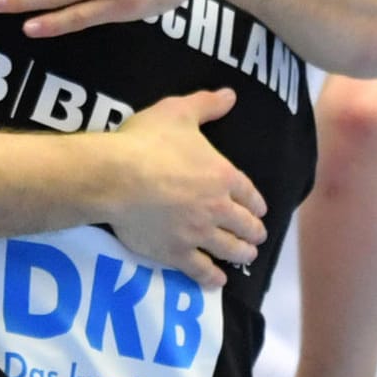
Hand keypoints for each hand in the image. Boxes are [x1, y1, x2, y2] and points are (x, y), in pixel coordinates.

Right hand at [104, 88, 265, 287]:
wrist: (116, 177)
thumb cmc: (147, 142)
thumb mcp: (179, 112)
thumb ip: (207, 104)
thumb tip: (231, 95)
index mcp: (223, 175)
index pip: (248, 193)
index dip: (256, 203)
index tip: (260, 211)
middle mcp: (217, 208)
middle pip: (244, 225)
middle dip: (254, 232)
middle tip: (257, 237)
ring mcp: (197, 234)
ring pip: (228, 249)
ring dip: (241, 254)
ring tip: (246, 256)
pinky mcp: (175, 253)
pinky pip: (200, 270)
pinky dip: (212, 277)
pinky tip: (218, 281)